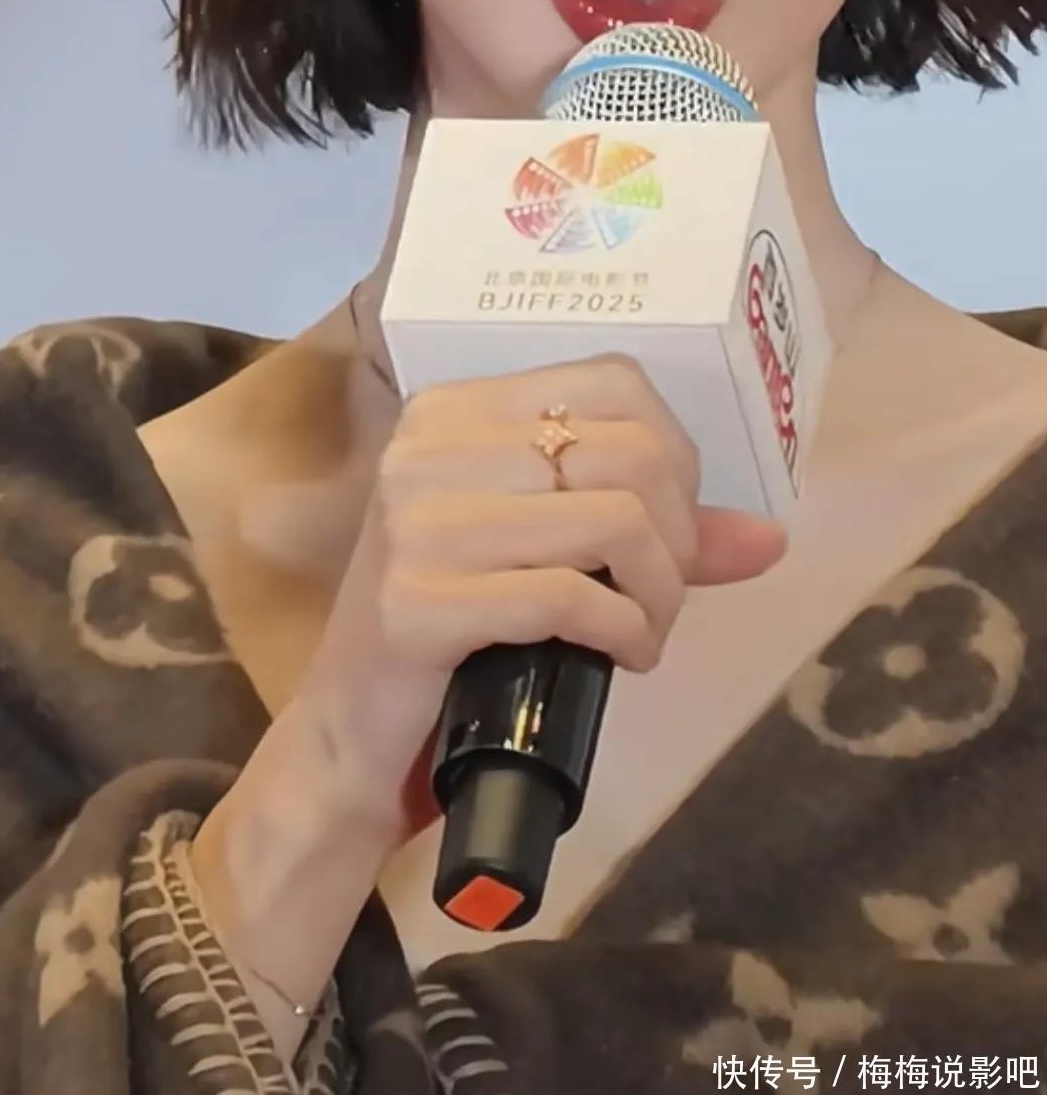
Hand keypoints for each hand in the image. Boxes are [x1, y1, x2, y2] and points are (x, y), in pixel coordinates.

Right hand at [288, 353, 788, 849]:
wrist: (350, 736)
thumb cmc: (453, 631)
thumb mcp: (543, 557)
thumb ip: (651, 534)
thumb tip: (769, 539)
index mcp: (454, 412)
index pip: (614, 384)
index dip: (672, 456)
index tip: (668, 529)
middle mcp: (427, 448)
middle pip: (628, 455)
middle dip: (676, 540)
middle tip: (658, 599)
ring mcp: (415, 523)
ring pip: (612, 522)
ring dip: (657, 596)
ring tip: (640, 632)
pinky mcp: (416, 603)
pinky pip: (571, 597)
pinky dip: (624, 632)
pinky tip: (619, 657)